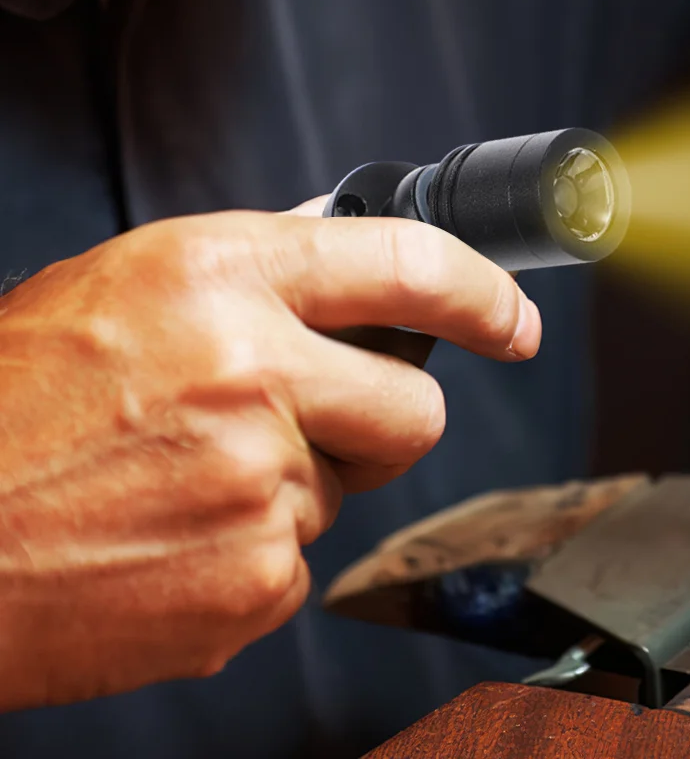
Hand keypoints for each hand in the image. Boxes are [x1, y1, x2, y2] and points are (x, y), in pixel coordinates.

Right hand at [0, 209, 540, 710]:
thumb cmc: (4, 407)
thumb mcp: (121, 285)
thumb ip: (248, 266)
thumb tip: (338, 236)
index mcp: (221, 276)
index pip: (407, 266)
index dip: (482, 295)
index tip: (511, 319)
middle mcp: (254, 372)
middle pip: (413, 407)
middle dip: (379, 420)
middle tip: (299, 425)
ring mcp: (258, 484)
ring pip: (344, 490)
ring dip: (288, 489)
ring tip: (177, 484)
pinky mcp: (249, 581)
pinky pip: (294, 564)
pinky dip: (243, 559)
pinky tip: (163, 540)